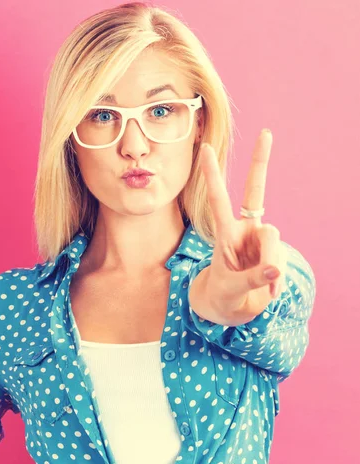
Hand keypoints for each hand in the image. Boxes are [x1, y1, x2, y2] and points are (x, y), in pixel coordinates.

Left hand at [196, 129, 287, 323]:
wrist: (229, 307)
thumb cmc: (223, 294)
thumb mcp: (231, 290)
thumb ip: (252, 279)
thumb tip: (276, 270)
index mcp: (225, 233)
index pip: (219, 199)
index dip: (213, 175)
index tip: (205, 147)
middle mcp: (244, 230)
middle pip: (259, 206)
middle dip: (261, 171)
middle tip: (266, 132)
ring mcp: (261, 240)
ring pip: (274, 243)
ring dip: (270, 270)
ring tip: (261, 290)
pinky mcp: (275, 254)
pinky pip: (282, 264)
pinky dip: (276, 282)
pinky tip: (268, 291)